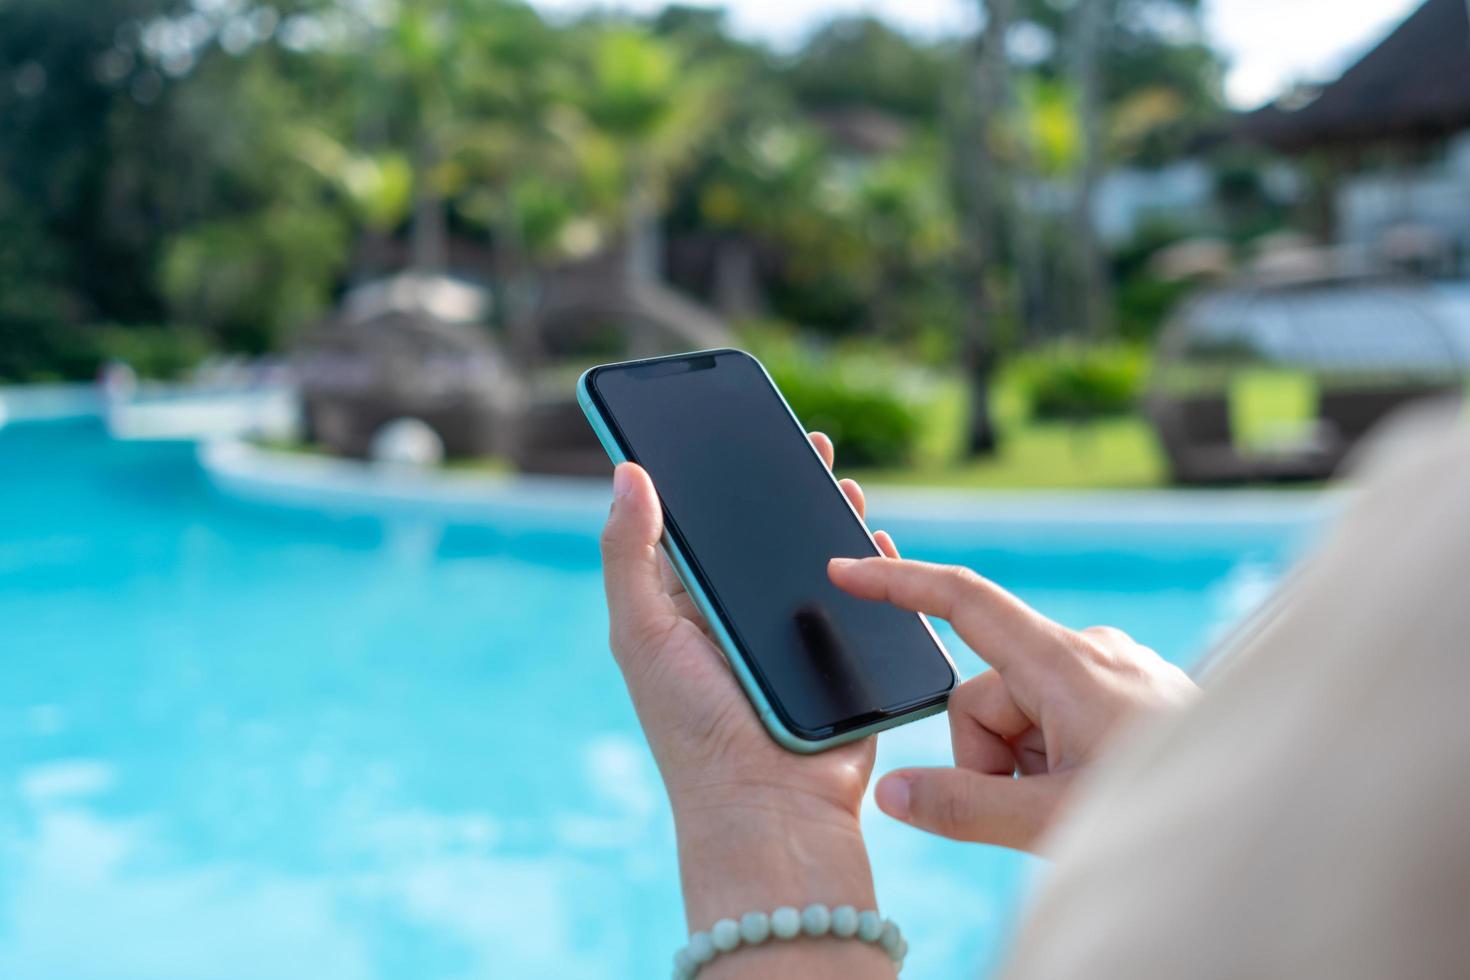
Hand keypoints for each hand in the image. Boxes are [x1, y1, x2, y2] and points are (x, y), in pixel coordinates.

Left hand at [600, 434, 899, 976]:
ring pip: (812, 562)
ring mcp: (791, 639)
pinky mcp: (839, 659)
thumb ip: (630, 554)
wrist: (773, 810)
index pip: (694, 529)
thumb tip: (626, 471)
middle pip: (760, 538)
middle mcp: (735, 620)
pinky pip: (860, 599)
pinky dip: (871, 564)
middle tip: (802, 444)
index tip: (726, 432)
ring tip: (841, 481)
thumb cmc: (695, 729)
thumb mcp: (643, 634)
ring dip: (828, 519)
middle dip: (782, 489)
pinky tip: (876, 537)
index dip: (707, 480)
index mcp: (683, 610)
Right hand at [828, 557, 1197, 851]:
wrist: (1269, 817)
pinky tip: (1097, 790)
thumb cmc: (1171, 812)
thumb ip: (962, 808)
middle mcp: (1089, 651)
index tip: (845, 570)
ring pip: (1021, 714)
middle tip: (1036, 809)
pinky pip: (1060, 717)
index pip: (963, 600)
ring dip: (1026, 766)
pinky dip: (1056, 758)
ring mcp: (1113, 671)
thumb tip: (892, 794)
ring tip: (1077, 805)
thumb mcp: (1054, 820)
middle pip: (984, 694)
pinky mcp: (1131, 691)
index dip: (897, 582)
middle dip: (990, 758)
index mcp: (1064, 663)